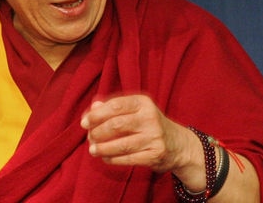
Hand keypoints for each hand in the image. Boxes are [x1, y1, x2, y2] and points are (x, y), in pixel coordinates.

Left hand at [80, 95, 198, 175]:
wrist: (178, 144)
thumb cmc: (148, 124)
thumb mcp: (135, 110)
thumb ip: (113, 107)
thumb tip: (93, 108)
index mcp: (143, 103)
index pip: (115, 106)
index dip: (96, 115)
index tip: (84, 122)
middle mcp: (150, 118)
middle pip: (116, 125)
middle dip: (98, 132)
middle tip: (89, 137)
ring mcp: (154, 137)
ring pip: (121, 144)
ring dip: (103, 148)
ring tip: (93, 150)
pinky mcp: (155, 155)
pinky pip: (129, 158)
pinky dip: (113, 159)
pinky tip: (105, 157)